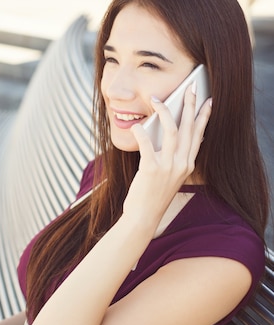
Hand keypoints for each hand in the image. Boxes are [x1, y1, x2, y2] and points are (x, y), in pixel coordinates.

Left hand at [126, 82, 211, 225]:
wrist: (143, 216)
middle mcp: (182, 164)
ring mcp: (168, 166)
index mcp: (187, 165)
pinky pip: (147, 144)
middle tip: (190, 87)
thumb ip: (171, 158)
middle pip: (189, 128)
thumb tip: (166, 136)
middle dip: (190, 105)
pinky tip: (137, 125)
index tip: (208, 101)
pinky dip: (142, 132)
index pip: (199, 135)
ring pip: (172, 131)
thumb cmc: (152, 196)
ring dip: (165, 112)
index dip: (204, 117)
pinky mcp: (152, 169)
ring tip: (157, 99)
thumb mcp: (169, 176)